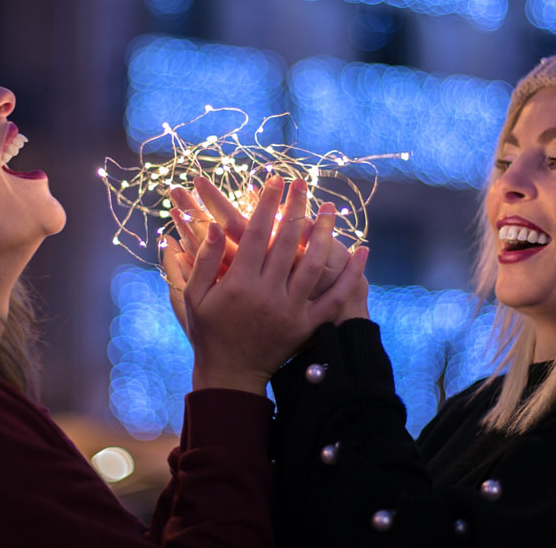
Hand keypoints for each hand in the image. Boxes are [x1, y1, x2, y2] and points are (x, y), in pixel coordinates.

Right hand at [166, 176, 369, 321]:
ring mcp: (290, 309)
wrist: (231, 375)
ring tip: (329, 208)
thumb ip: (201, 262)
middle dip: (296, 208)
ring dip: (324, 233)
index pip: (255, 233)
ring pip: (313, 263)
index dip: (267, 204)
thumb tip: (213, 226)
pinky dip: (350, 274)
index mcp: (238, 283)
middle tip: (303, 183)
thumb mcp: (194, 298)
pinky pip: (334, 297)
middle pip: (287, 241)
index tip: (276, 181)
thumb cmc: (208, 332)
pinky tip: (362, 251)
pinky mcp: (307, 324)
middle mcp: (267, 293)